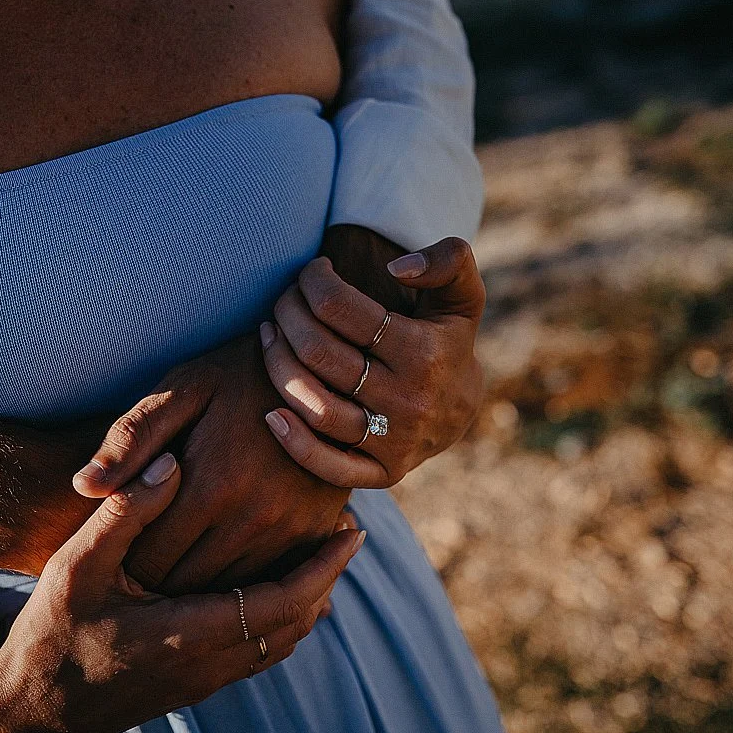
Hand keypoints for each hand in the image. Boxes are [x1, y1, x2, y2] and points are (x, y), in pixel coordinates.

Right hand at [0, 453, 363, 732]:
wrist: (27, 711)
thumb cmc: (48, 631)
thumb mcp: (77, 566)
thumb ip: (126, 513)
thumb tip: (171, 464)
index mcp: (187, 634)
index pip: (282, 601)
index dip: (323, 566)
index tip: (350, 531)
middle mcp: (206, 666)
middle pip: (294, 624)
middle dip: (325, 578)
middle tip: (346, 534)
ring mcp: (201, 683)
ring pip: (280, 643)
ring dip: (307, 600)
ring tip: (323, 557)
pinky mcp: (191, 689)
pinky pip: (257, 655)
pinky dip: (281, 621)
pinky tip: (276, 592)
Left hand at [73, 334, 351, 594]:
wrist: (324, 370)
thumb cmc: (236, 373)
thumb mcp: (181, 388)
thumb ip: (130, 438)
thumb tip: (83, 487)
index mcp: (212, 484)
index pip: (150, 559)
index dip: (124, 565)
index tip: (112, 559)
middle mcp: (255, 517)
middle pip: (187, 584)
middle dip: (156, 585)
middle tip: (133, 580)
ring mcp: (292, 531)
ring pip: (227, 593)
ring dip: (197, 592)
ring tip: (171, 575)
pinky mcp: (318, 535)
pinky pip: (267, 583)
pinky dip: (239, 583)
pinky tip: (218, 566)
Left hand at [260, 236, 484, 487]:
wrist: (463, 408)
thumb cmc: (447, 338)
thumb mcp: (461, 295)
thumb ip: (448, 261)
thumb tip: (397, 267)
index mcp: (422, 352)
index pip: (341, 309)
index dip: (313, 283)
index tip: (310, 273)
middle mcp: (407, 400)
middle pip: (318, 353)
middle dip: (288, 316)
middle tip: (283, 302)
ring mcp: (394, 441)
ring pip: (315, 406)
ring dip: (277, 365)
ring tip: (268, 335)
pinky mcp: (383, 472)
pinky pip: (328, 465)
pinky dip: (294, 443)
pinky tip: (270, 414)